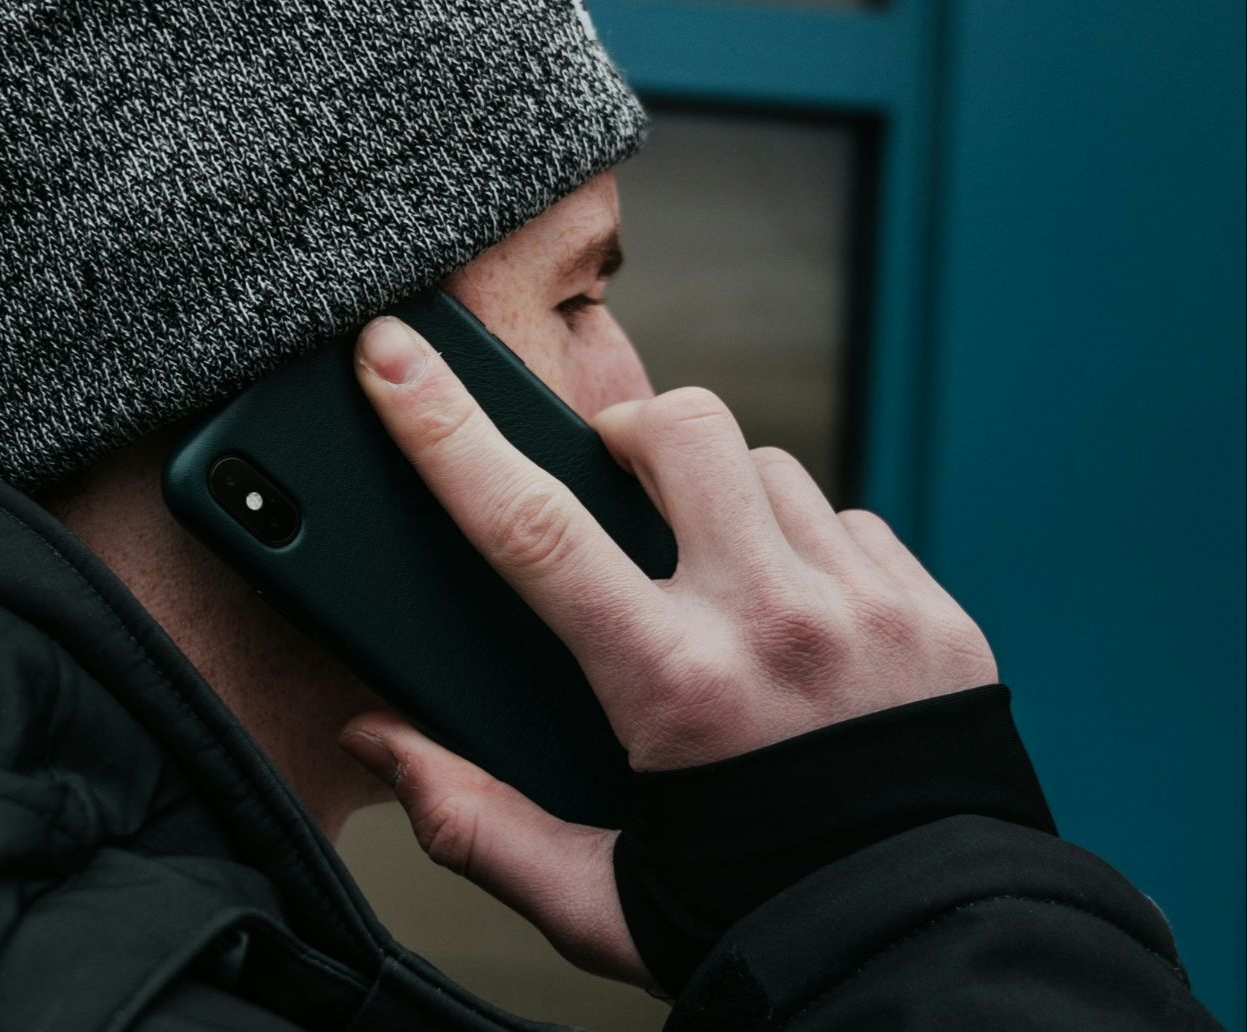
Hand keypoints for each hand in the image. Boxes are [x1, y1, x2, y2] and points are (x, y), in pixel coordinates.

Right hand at [338, 316, 997, 984]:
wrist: (928, 961)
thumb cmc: (750, 925)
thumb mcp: (590, 899)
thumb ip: (472, 820)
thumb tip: (380, 738)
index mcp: (671, 689)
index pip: (531, 528)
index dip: (446, 431)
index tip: (394, 356)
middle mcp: (773, 627)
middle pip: (678, 430)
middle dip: (629, 431)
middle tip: (615, 486)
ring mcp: (868, 611)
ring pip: (769, 465)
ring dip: (724, 498)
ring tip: (717, 580)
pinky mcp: (938, 616)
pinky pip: (853, 519)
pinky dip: (809, 546)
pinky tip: (800, 620)